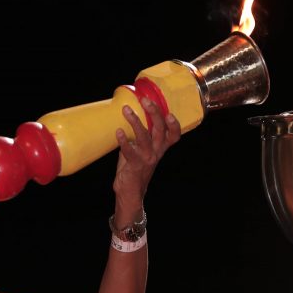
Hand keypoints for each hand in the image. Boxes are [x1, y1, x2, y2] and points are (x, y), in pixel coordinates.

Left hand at [112, 98, 180, 226]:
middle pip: (160, 130)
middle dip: (154, 113)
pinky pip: (130, 151)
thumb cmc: (133, 168)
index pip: (174, 135)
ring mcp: (146, 159)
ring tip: (126, 110)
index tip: (169, 112)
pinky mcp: (135, 165)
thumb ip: (139, 135)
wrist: (130, 192)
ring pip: (145, 137)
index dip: (174, 124)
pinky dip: (123, 141)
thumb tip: (128, 114)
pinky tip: (118, 132)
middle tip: (145, 100)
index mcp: (160, 148)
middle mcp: (156, 152)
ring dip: (135, 122)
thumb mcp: (140, 150)